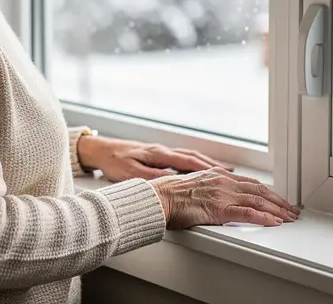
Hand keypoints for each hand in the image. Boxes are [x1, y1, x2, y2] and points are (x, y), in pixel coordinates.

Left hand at [76, 135, 232, 181]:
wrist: (100, 149)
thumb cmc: (113, 162)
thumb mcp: (132, 173)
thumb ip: (153, 177)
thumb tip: (174, 182)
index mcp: (159, 154)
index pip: (189, 162)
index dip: (208, 168)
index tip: (225, 174)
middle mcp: (163, 151)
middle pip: (194, 157)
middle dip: (214, 165)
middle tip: (232, 173)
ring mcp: (161, 152)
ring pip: (190, 156)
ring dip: (207, 163)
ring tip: (223, 170)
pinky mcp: (157, 154)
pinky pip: (182, 158)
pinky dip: (195, 163)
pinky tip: (200, 168)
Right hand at [151, 167, 299, 228]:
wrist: (158, 198)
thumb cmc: (170, 195)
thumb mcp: (194, 186)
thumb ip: (209, 189)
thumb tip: (215, 197)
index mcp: (217, 176)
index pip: (250, 183)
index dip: (267, 192)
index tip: (278, 199)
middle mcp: (223, 182)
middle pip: (259, 190)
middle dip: (278, 201)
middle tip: (291, 210)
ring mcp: (222, 194)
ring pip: (258, 200)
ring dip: (277, 209)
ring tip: (289, 217)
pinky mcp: (219, 209)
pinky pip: (247, 213)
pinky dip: (263, 217)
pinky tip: (273, 222)